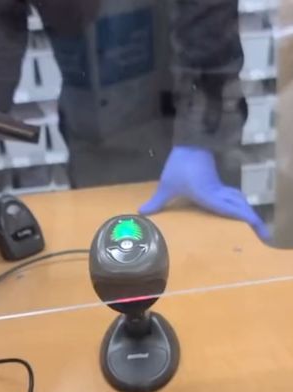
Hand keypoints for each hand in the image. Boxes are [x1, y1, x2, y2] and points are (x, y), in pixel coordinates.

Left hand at [139, 146, 270, 241]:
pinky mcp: (218, 184)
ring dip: (246, 212)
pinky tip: (237, 212)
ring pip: (238, 201)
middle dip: (252, 220)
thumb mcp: (167, 185)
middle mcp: (219, 193)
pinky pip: (232, 196)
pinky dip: (239, 205)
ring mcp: (220, 187)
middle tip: (263, 236)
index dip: (244, 218)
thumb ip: (157, 201)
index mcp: (209, 195)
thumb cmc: (180, 165)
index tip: (257, 229)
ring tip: (254, 227)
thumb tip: (141, 213)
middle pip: (240, 207)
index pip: (230, 209)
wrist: (191, 142)